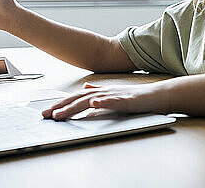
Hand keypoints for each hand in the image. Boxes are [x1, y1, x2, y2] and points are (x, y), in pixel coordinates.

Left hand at [42, 82, 168, 120]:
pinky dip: (102, 102)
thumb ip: (99, 92)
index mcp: (100, 92)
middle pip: (78, 99)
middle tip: (45, 116)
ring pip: (90, 101)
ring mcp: (115, 95)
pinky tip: (93, 104)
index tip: (46, 112)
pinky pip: (113, 101)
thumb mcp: (114, 95)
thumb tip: (85, 89)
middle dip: (60, 107)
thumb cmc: (137, 97)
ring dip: (74, 107)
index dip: (61, 104)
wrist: (158, 95)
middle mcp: (104, 91)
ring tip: (60, 114)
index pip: (76, 98)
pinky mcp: (126, 100)